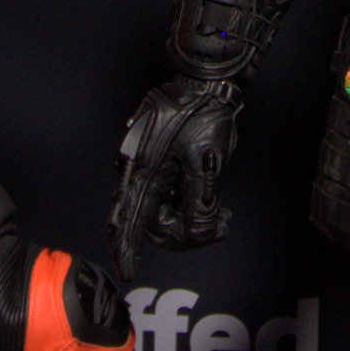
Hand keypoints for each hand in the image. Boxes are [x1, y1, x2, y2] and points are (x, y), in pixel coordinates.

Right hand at [107, 0, 280, 281]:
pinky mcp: (161, 157)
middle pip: (150, 217)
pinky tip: (214, 203)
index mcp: (143, 169)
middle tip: (216, 228)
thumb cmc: (204, 113)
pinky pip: (171, 190)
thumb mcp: (207, 163)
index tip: (126, 271)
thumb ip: (199, 203)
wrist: (209, 79)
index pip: (128, 219)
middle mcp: (139, 167)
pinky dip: (190, 201)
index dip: (126, 249)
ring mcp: (149, 162)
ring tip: (222, 216)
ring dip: (191, 217)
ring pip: (164, 206)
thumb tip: (197, 231)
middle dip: (182, 231)